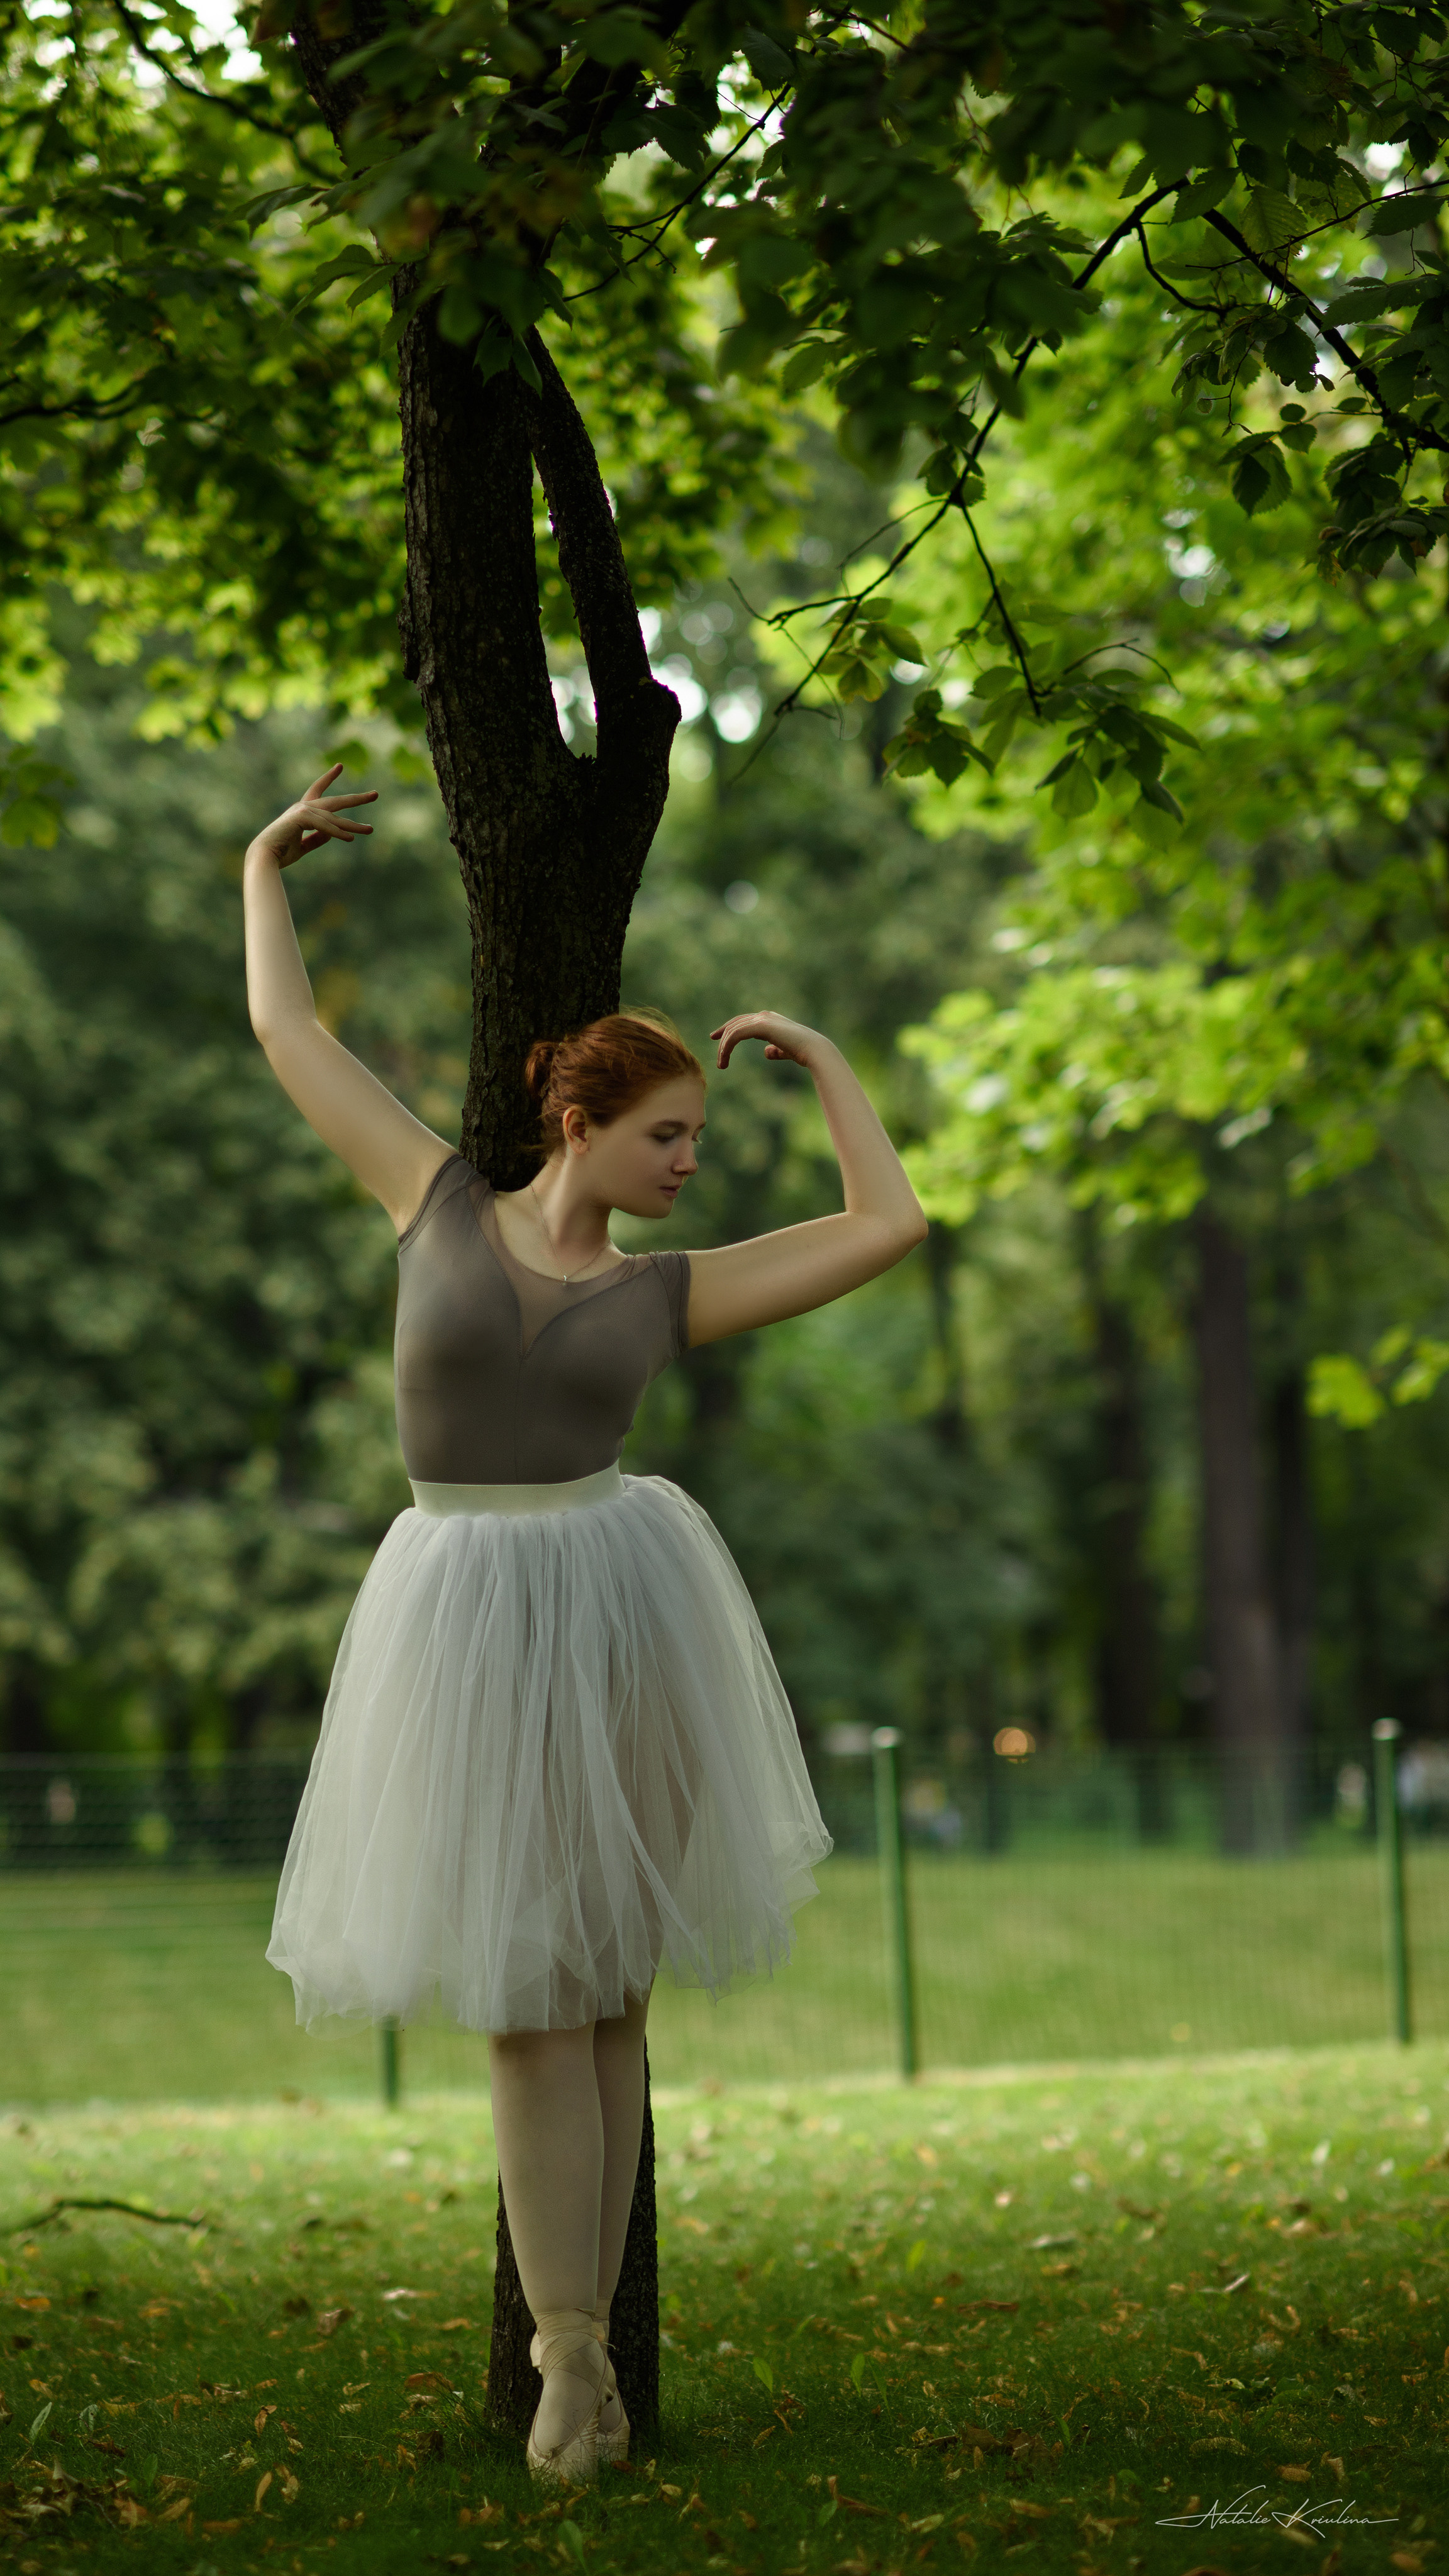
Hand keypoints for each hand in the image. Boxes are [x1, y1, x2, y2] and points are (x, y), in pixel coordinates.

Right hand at [248, 765, 377, 867]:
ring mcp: (301, 810)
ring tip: (370, 830)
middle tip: (376, 794)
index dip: (328, 778)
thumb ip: (318, 838)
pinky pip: (326, 826)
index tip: (339, 766)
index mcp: (302, 812)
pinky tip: (351, 838)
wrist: (264, 858)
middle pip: (334, 800)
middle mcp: (302, 807)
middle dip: (356, 799)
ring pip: (334, 818)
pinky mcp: (301, 818)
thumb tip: (336, 832)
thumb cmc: (280, 853)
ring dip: (353, 826)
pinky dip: (338, 832)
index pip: (317, 791)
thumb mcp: (304, 845)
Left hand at [709, 1010, 821, 1071]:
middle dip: (722, 1036)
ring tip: (721, 1065)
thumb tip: (766, 1052)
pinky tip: (725, 1058)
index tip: (717, 1039)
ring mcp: (762, 1019)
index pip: (743, 1021)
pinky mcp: (760, 1026)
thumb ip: (775, 1050)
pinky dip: (727, 1047)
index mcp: (770, 1019)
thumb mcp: (785, 1051)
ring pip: (733, 1031)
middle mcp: (764, 1016)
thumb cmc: (803, 1052)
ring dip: (724, 1048)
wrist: (813, 1050)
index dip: (729, 1029)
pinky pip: (736, 1035)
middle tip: (716, 1052)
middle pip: (735, 1024)